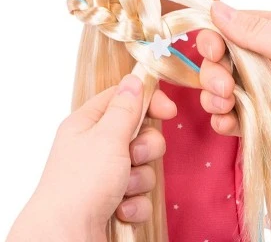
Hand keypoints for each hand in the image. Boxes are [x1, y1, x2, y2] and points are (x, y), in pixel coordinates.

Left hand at [7, 75, 176, 241]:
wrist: (67, 239)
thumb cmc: (82, 183)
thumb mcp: (107, 137)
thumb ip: (126, 108)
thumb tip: (133, 79)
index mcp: (89, 124)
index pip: (123, 98)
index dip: (147, 101)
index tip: (168, 110)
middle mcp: (97, 146)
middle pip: (139, 132)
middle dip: (145, 147)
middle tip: (134, 155)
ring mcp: (106, 174)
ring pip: (143, 164)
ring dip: (138, 178)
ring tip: (122, 189)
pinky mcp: (115, 198)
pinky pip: (140, 192)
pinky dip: (135, 201)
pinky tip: (120, 209)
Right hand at [198, 2, 270, 171]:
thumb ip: (253, 30)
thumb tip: (216, 8)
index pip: (228, 30)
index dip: (213, 38)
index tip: (212, 50)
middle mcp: (263, 62)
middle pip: (219, 62)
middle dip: (212, 73)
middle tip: (225, 86)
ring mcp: (262, 93)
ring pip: (219, 91)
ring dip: (212, 97)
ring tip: (226, 104)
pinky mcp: (262, 121)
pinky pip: (231, 119)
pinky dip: (223, 121)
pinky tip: (229, 123)